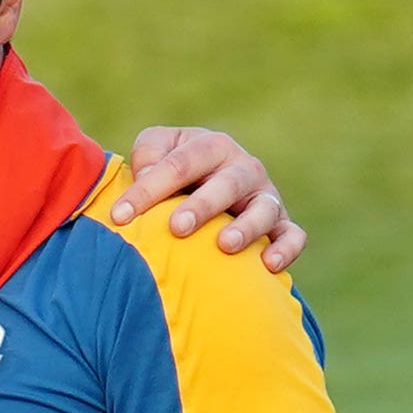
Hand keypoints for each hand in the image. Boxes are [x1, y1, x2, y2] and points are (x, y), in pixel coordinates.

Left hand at [122, 125, 301, 273]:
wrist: (203, 184)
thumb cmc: (171, 170)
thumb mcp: (154, 150)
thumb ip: (148, 155)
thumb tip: (147, 175)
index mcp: (211, 147)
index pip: (179, 164)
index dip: (148, 189)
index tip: (118, 216)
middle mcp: (243, 169)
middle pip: (227, 184)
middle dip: (202, 205)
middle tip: (177, 227)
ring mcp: (265, 197)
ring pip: (264, 209)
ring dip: (247, 227)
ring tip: (224, 245)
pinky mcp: (281, 224)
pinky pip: (293, 235)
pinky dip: (286, 248)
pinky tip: (268, 265)